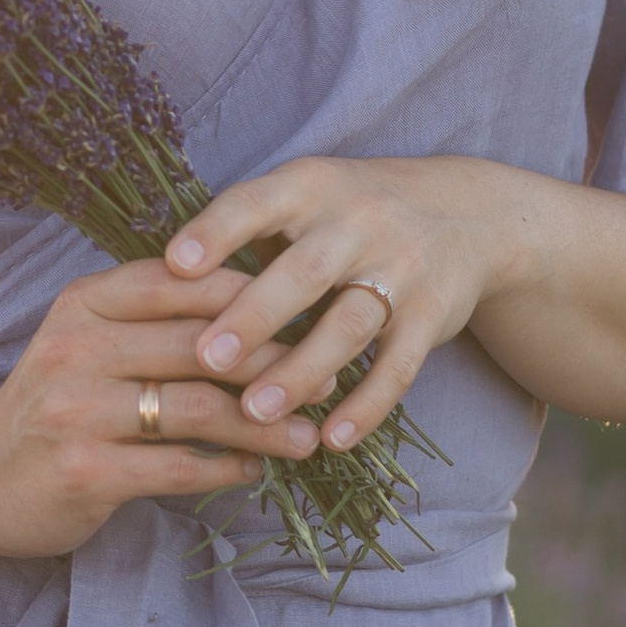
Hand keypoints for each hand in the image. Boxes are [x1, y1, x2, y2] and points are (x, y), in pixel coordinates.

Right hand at [0, 256, 323, 560]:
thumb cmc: (51, 405)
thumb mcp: (87, 340)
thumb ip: (154, 319)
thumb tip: (263, 306)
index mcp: (83, 303)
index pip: (184, 282)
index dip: (255, 295)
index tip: (308, 315)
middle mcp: (75, 348)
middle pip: (202, 345)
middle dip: (276, 363)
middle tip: (327, 381)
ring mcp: (76, 411)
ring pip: (198, 408)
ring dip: (264, 425)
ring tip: (306, 437)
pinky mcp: (83, 470)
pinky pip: (178, 467)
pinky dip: (226, 469)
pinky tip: (253, 471)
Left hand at [167, 155, 530, 452]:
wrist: (470, 214)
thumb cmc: (349, 212)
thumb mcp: (303, 198)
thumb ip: (242, 231)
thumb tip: (155, 280)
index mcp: (310, 186)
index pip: (256, 203)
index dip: (216, 232)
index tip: (173, 264)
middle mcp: (359, 222)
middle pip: (305, 272)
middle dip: (254, 317)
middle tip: (205, 359)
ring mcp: (402, 269)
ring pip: (349, 325)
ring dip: (302, 372)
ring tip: (255, 414)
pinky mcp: (435, 316)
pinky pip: (399, 366)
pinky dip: (366, 406)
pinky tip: (330, 440)